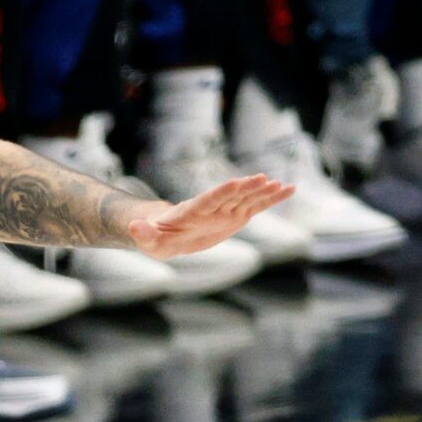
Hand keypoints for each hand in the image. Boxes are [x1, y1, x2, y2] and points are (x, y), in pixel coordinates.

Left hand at [129, 172, 292, 257]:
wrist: (168, 234)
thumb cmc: (157, 238)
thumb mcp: (148, 242)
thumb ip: (143, 235)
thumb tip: (133, 227)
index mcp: (192, 211)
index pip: (208, 199)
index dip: (221, 192)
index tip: (236, 182)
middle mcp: (212, 207)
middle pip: (231, 196)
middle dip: (246, 188)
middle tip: (264, 179)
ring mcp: (226, 210)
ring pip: (247, 199)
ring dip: (264, 193)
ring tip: (283, 186)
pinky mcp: (236, 216)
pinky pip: (256, 206)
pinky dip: (271, 199)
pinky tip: (288, 190)